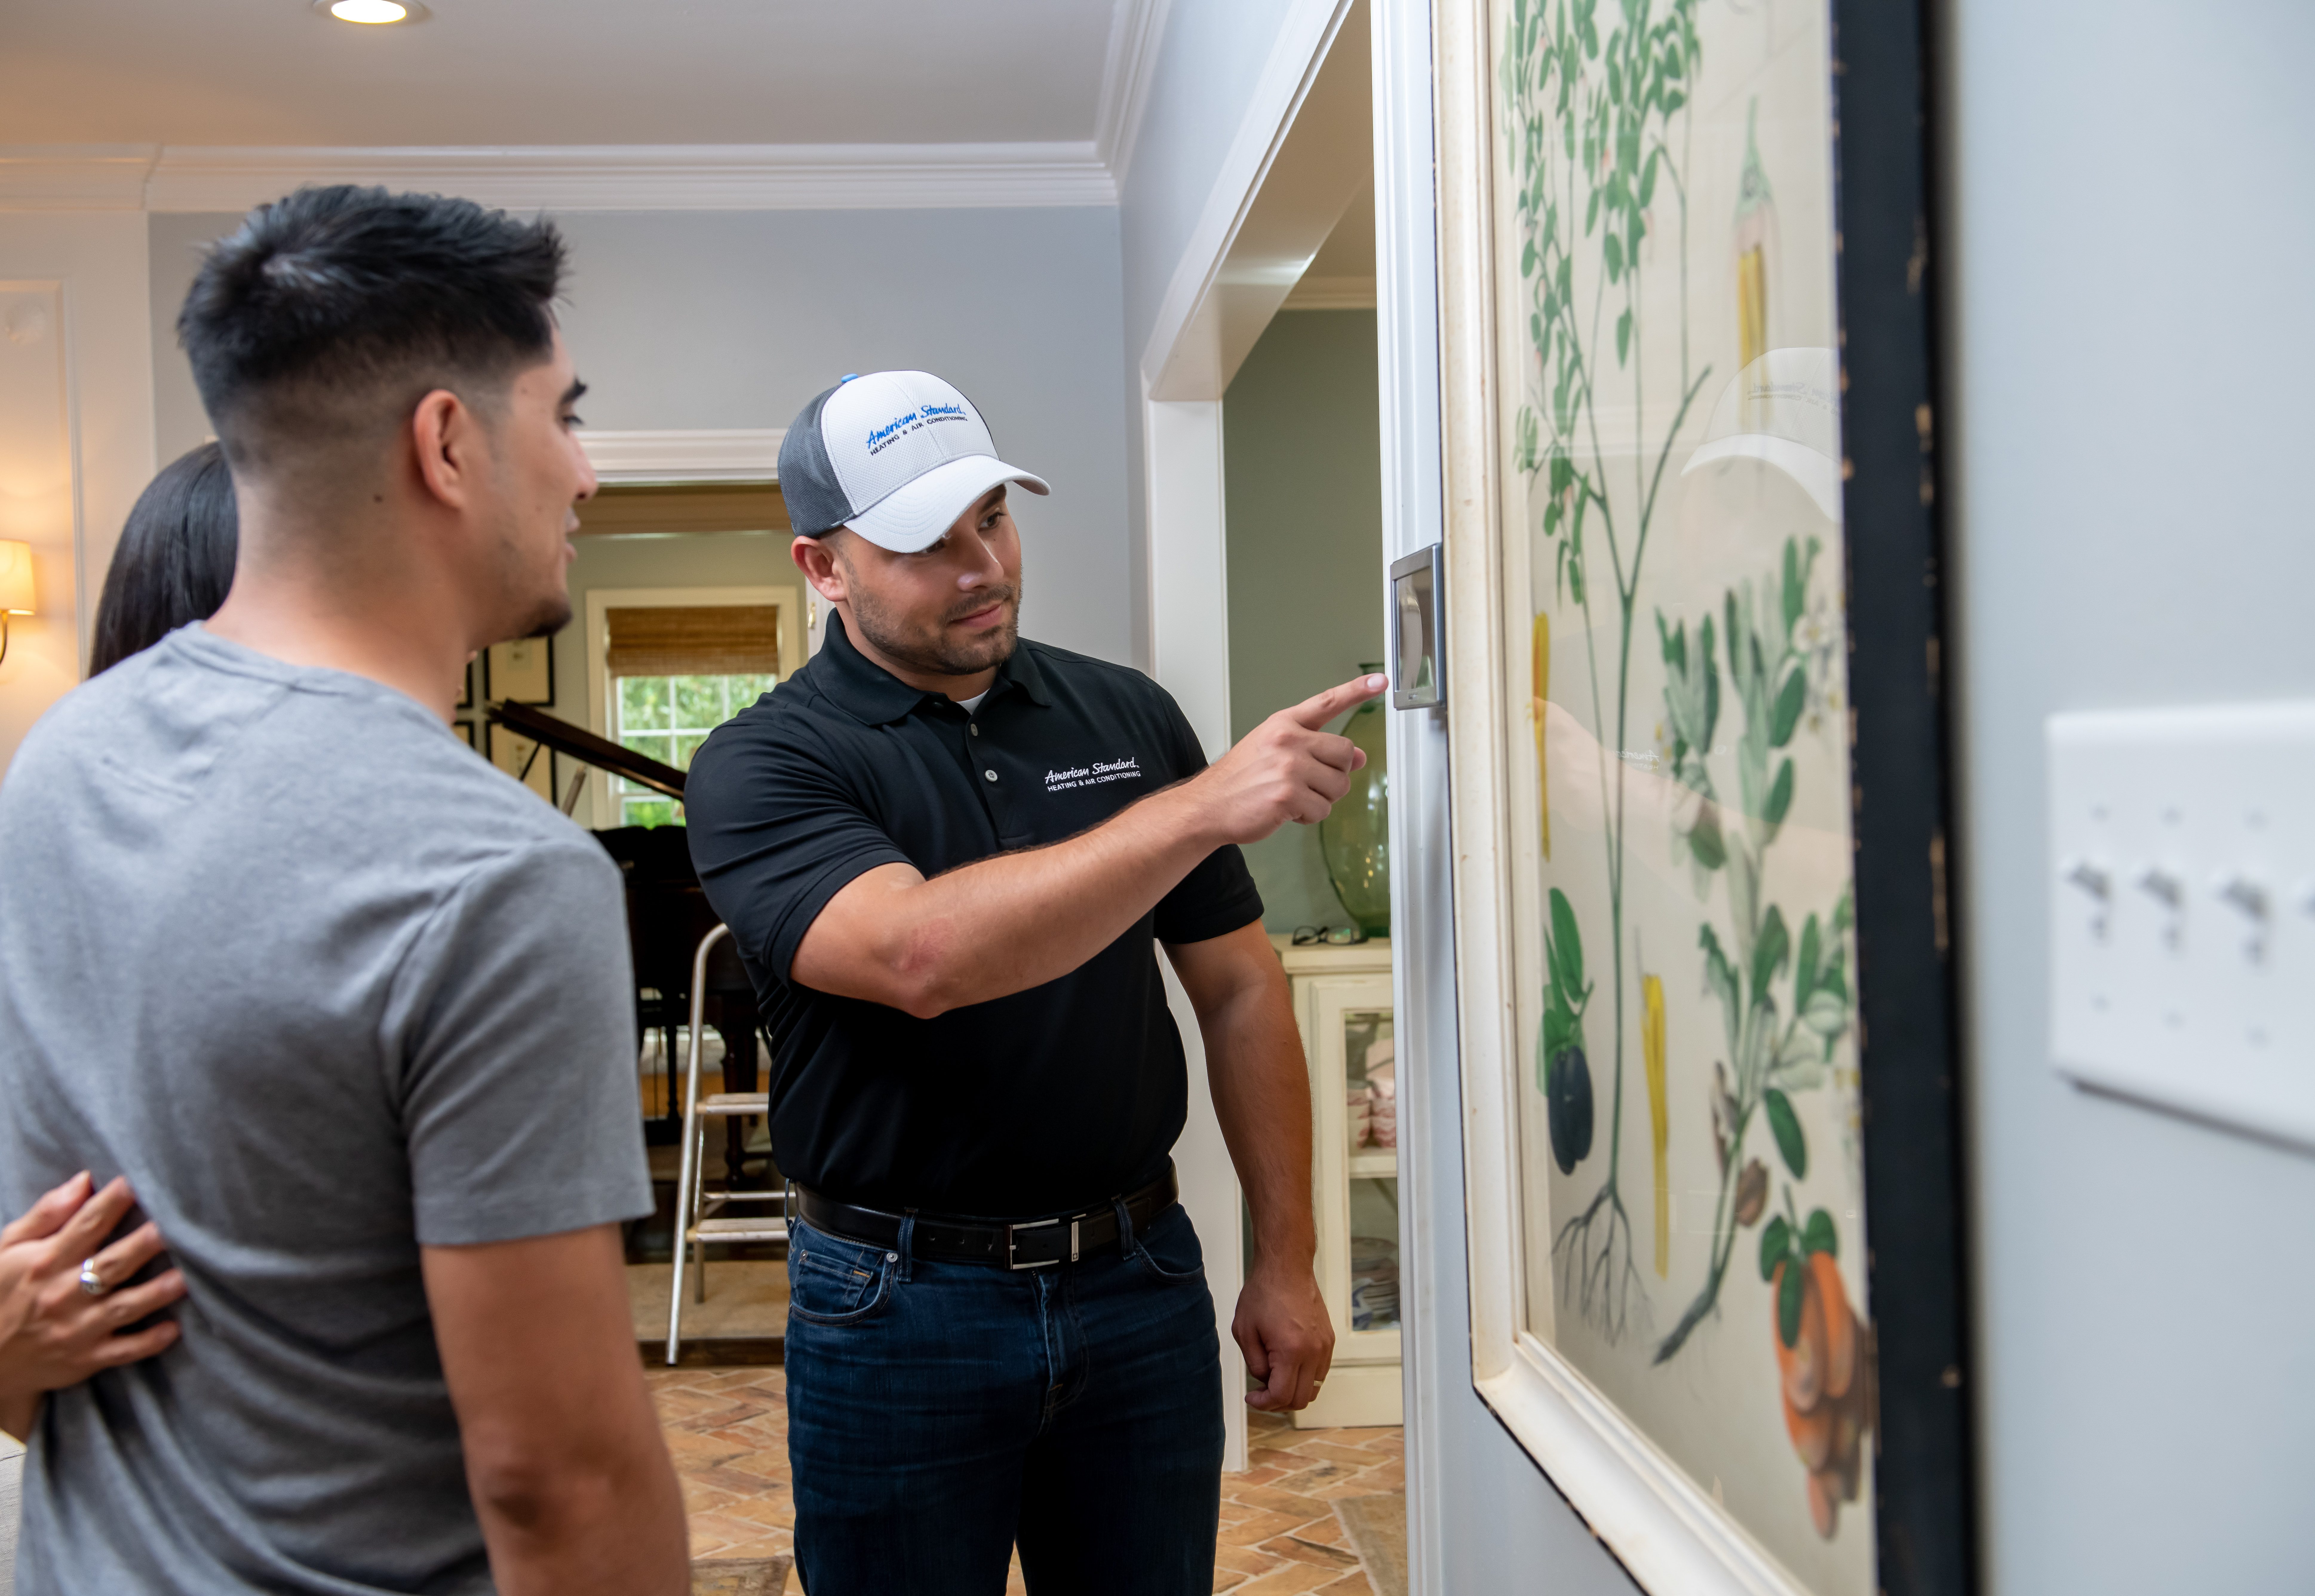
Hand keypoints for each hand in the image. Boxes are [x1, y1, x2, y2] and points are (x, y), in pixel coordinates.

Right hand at [0, 1173, 187, 1404]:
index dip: (112, 1202)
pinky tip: (173, 1329)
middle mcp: (62, 1294)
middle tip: (176, 1225)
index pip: (85, 1226)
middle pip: (112, 1264)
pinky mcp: (86, 1358)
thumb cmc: (1, 1292)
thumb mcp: (8, 1249)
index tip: (138, 1181)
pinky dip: (148, 1343)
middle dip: (144, 1244)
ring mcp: (76, 1329)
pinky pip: (123, 1351)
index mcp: (45, 1262)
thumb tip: (83, 1181)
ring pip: (124, 1307)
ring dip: (156, 1292)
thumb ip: (46, 1215)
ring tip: (187, 1276)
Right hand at [1191, 673, 1388, 844]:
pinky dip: (1309, 817)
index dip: (1356, 691)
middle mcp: (1288, 740)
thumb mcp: (1275, 751)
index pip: (1326, 702)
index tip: (1379, 682)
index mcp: (1284, 724)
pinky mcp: (1288, 795)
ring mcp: (1289, 767)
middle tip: (1310, 782)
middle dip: (1335, 773)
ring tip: (1294, 796)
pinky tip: (1287, 811)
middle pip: (1345, 753)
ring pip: (1339, 785)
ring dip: (1322, 798)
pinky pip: (1322, 810)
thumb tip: (1359, 757)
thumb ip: (1316, 749)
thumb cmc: (1241, 778)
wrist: (1209, 805)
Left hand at [1233, 1257, 1334, 1411]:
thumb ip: (1254, 1364)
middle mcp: (1313, 1352)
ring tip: (1274, 1378)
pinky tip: (1288, 1365)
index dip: (1264, 1404)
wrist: (1286, 1268)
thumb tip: (1265, 1382)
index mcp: (1290, 1351)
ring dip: (1294, 1391)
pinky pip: (1320, 1372)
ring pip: (1314, 1388)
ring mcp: (1324, 1346)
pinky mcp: (1329, 1340)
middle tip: (1262, 1393)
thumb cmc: (1264, 1293)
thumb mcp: (1244, 1332)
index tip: (1252, 1398)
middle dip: (1278, 1403)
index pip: (1282, 1396)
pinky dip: (1305, 1377)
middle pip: (1301, 1399)